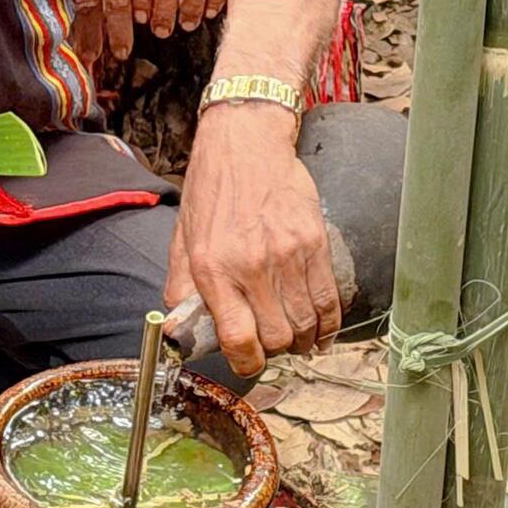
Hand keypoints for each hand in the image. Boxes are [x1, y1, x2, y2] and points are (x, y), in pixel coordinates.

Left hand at [167, 103, 335, 375]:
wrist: (245, 143)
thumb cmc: (211, 190)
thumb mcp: (183, 239)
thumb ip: (180, 288)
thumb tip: (178, 330)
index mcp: (213, 268)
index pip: (238, 338)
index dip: (245, 363)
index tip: (247, 364)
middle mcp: (251, 265)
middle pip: (277, 337)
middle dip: (276, 351)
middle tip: (272, 345)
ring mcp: (287, 255)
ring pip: (305, 322)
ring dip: (303, 340)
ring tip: (298, 340)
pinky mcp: (314, 242)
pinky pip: (328, 298)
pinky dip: (328, 322)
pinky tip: (321, 329)